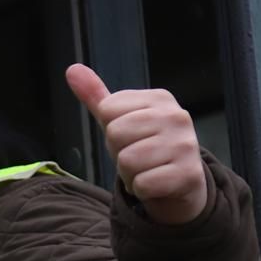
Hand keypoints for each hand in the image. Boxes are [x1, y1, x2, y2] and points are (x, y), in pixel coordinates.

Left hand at [66, 64, 207, 224]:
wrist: (180, 184)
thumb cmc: (145, 149)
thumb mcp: (120, 120)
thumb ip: (96, 97)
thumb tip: (72, 69)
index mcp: (159, 98)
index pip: (107, 109)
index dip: (111, 130)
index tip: (130, 138)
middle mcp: (176, 116)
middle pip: (115, 133)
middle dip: (118, 153)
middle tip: (138, 157)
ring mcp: (185, 144)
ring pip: (127, 161)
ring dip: (130, 174)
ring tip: (147, 171)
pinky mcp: (188, 174)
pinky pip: (143, 184)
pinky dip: (142, 190)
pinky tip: (156, 185)